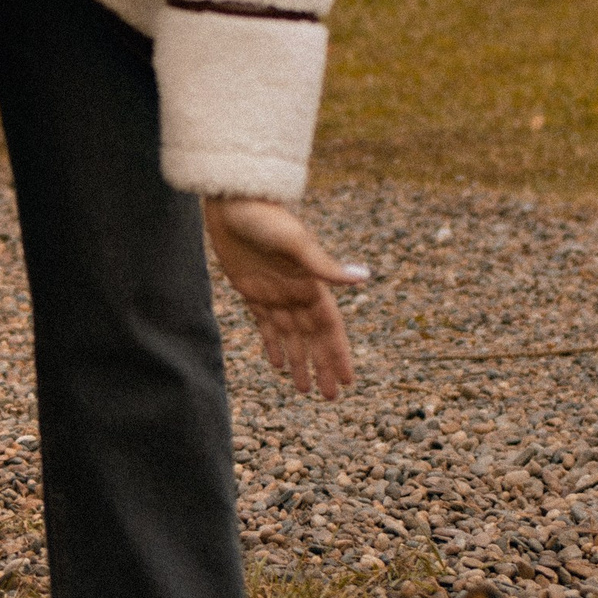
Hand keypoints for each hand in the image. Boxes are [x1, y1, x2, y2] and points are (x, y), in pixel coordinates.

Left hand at [202, 198, 369, 400]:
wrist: (233, 199)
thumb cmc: (265, 216)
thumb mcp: (296, 243)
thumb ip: (325, 267)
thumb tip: (364, 278)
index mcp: (310, 285)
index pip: (329, 329)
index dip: (339, 354)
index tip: (349, 380)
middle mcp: (295, 293)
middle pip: (312, 339)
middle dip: (322, 367)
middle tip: (330, 398)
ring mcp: (273, 293)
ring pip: (290, 337)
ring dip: (299, 362)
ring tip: (305, 389)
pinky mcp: (251, 289)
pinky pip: (265, 325)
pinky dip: (273, 344)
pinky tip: (276, 363)